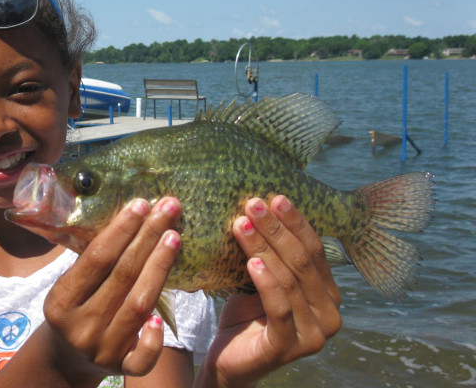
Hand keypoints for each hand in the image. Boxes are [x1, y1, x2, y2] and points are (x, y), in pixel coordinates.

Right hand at [41, 197, 182, 383]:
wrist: (65, 359)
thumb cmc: (73, 308)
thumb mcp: (69, 286)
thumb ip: (91, 262)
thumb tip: (129, 215)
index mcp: (60, 302)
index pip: (96, 259)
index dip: (121, 229)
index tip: (142, 203)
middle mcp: (80, 326)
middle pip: (122, 275)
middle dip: (147, 237)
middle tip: (168, 208)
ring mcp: (102, 350)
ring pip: (138, 305)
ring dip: (159, 267)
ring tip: (174, 236)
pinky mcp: (121, 370)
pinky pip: (142, 357)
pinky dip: (153, 338)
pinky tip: (160, 316)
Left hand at [199, 196, 341, 387]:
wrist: (229, 361)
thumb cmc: (246, 315)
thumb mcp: (261, 279)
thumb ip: (271, 253)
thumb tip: (260, 205)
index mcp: (329, 294)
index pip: (315, 250)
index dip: (295, 222)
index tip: (274, 197)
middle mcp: (330, 315)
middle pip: (303, 262)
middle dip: (277, 229)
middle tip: (253, 204)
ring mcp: (314, 335)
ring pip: (289, 280)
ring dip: (264, 247)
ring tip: (241, 224)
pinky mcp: (289, 348)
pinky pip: (279, 307)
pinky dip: (265, 281)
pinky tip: (250, 261)